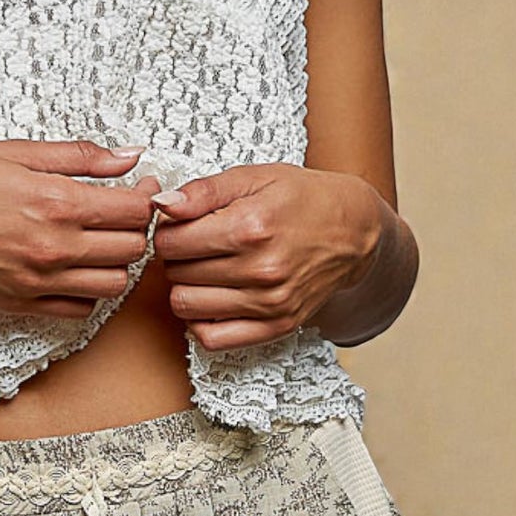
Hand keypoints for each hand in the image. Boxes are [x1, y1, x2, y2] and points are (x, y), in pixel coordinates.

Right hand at [0, 139, 161, 318]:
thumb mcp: (16, 152)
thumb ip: (80, 157)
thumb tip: (130, 156)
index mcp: (56, 203)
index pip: (135, 211)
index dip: (149, 197)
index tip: (143, 187)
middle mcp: (52, 249)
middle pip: (131, 249)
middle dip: (137, 228)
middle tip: (124, 210)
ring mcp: (36, 282)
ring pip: (113, 285)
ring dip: (116, 263)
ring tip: (99, 240)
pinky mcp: (18, 305)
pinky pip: (78, 310)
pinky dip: (87, 291)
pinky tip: (72, 267)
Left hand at [148, 163, 381, 349]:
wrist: (354, 231)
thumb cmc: (303, 198)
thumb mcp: (254, 176)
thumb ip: (202, 191)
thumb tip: (161, 205)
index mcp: (250, 227)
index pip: (170, 242)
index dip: (166, 230)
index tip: (179, 225)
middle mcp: (260, 269)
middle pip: (176, 273)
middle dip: (176, 256)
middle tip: (194, 244)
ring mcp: (269, 302)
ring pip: (186, 306)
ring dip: (185, 286)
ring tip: (203, 268)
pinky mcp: (277, 325)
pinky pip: (214, 338)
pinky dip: (201, 320)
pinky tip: (211, 298)